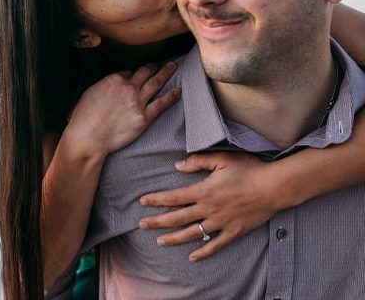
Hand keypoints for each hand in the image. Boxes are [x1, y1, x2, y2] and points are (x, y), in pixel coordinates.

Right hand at [64, 62, 179, 157]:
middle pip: (146, 73)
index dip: (133, 74)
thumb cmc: (84, 117)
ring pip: (156, 83)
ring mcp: (138, 102)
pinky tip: (178, 91)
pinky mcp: (144, 118)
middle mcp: (128, 88)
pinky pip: (162, 103)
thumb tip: (111, 84)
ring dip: (166, 73)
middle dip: (155, 67)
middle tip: (163, 63)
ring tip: (173, 67)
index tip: (137, 75)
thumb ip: (104, 85)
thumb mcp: (89, 92)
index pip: (128, 72)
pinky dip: (171, 96)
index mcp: (114, 79)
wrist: (88, 137)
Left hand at [137, 152, 281, 261]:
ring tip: (159, 241)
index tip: (142, 201)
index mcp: (204, 191)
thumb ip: (197, 161)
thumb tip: (177, 165)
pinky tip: (192, 257)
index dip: (156, 199)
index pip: (174, 197)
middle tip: (141, 224)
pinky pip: (215, 245)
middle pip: (177, 218)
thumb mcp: (221, 159)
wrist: (274, 187)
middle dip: (157, 221)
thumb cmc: (248, 169)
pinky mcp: (234, 232)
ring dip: (174, 238)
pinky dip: (203, 252)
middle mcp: (209, 209)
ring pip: (192, 233)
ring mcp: (221, 223)